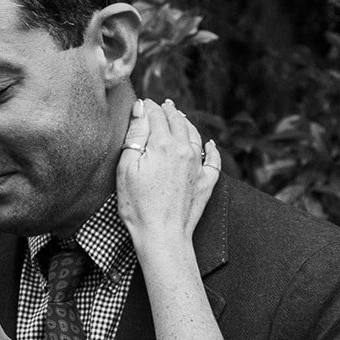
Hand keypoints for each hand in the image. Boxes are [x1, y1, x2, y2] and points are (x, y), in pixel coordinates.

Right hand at [116, 97, 220, 250]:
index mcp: (163, 144)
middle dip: (168, 111)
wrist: (162, 235)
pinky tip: (210, 144)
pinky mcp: (206, 182)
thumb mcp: (127, 168)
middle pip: (177, 121)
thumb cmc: (138, 206)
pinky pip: (213, 160)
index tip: (142, 103)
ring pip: (194, 135)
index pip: (156, 115)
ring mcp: (198, 166)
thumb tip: (141, 108)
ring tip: (180, 117)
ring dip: (186, 123)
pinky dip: (212, 149)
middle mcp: (185, 150)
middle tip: (162, 105)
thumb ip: (135, 134)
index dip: (148, 107)